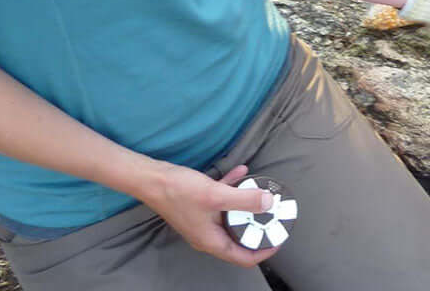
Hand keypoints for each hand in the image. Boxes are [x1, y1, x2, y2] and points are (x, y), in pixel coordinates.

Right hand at [140, 163, 276, 266]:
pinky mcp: (201, 206)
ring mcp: (204, 220)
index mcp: (211, 241)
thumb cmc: (177, 191)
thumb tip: (269, 202)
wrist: (150, 178)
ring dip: (248, 205)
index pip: (244, 257)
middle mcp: (208, 235)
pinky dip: (233, 189)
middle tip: (274, 215)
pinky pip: (222, 200)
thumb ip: (244, 200)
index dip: (264, 250)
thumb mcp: (215, 195)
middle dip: (258, 227)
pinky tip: (243, 172)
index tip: (279, 237)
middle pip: (240, 238)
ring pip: (233, 218)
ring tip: (264, 193)